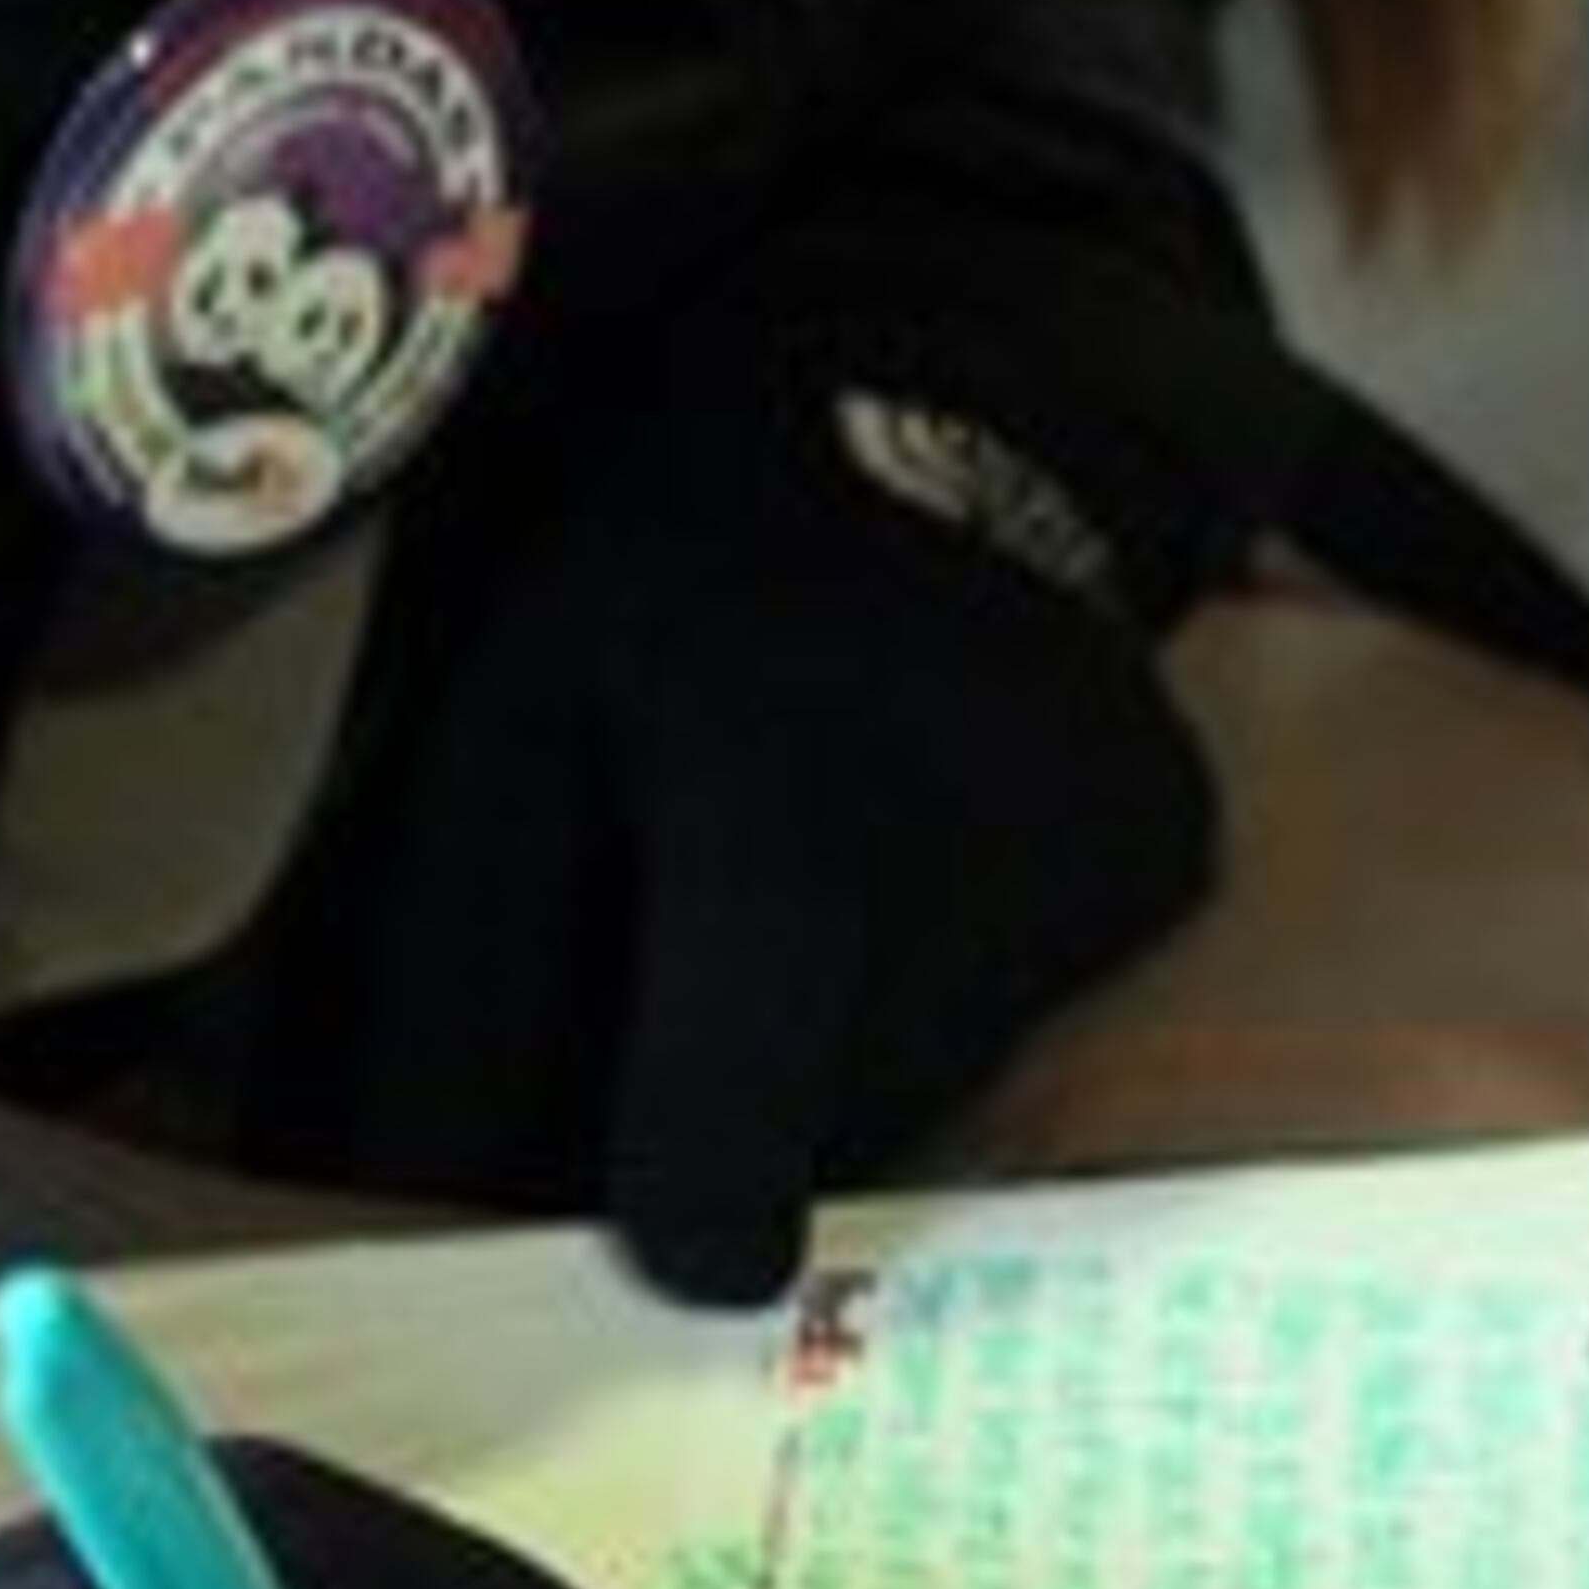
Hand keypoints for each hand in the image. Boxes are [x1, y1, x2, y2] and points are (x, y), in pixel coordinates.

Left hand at [342, 336, 1223, 1307]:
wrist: (932, 372)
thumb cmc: (677, 561)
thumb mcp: (510, 727)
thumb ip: (460, 975)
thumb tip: (420, 1195)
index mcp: (788, 865)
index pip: (729, 1197)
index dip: (670, 1217)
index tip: (652, 1187)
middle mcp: (976, 894)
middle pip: (827, 1136)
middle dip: (752, 1081)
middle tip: (704, 914)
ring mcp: (1098, 877)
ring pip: (936, 1073)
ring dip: (853, 1017)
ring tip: (813, 841)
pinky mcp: (1168, 856)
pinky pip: (1035, 996)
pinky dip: (959, 953)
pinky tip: (919, 818)